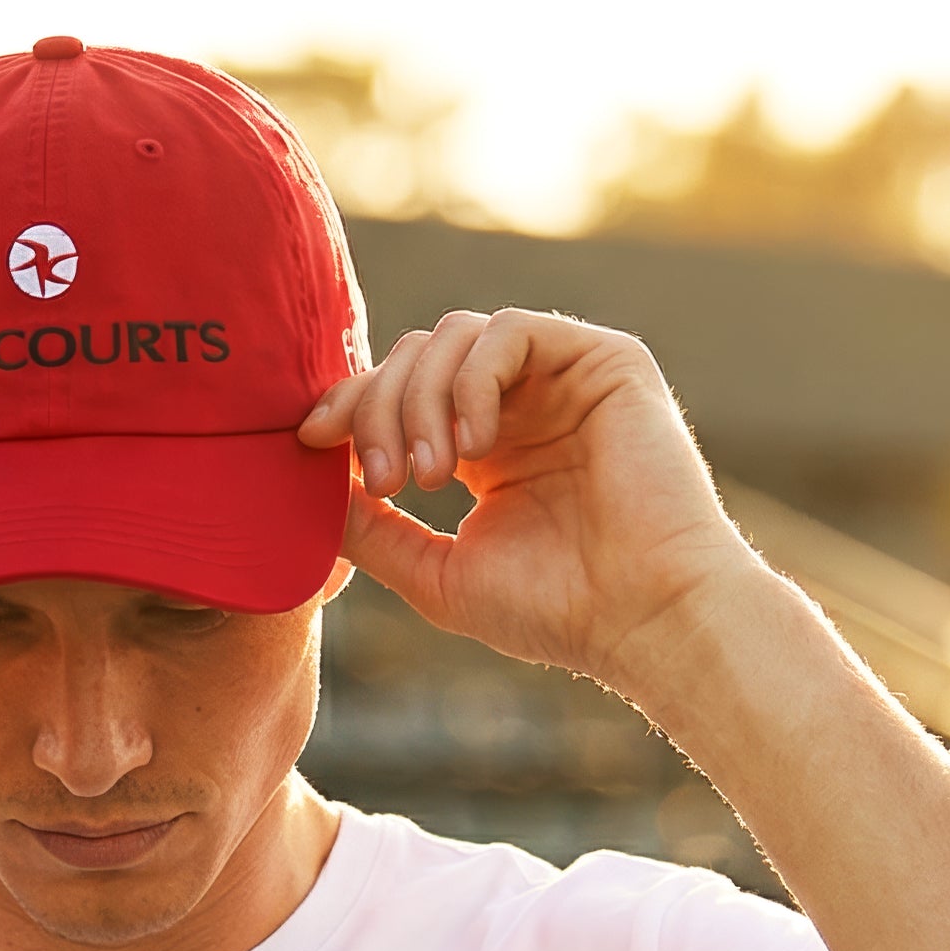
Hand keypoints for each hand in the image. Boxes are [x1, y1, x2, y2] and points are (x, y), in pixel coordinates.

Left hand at [297, 309, 766, 690]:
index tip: (309, 441)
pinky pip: (510, 330)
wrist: (643, 620)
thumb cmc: (553, 611)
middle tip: (383, 479)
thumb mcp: (434, 572)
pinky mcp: (604, 361)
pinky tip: (472, 447)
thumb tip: (306, 491)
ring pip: (453, 334)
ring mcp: (561, 379)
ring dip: (419, 398)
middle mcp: (519, 405)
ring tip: (427, 476)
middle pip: (415, 356)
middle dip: (377, 407)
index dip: (348, 404)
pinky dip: (472, 380)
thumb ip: (372, 530)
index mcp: (483, 449)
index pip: (398, 393)